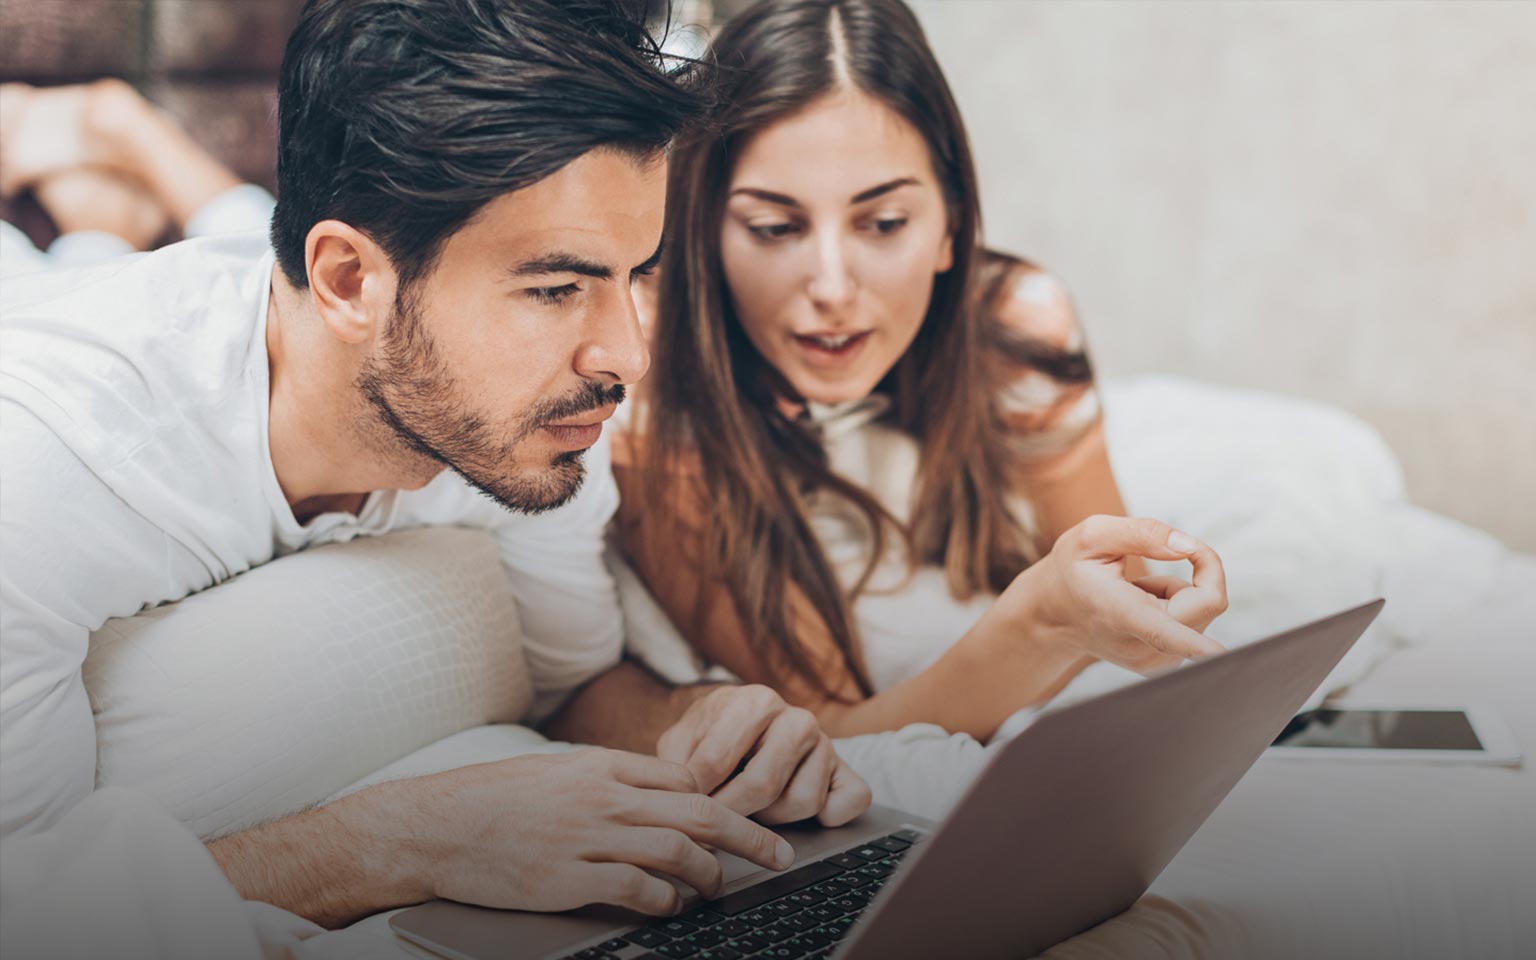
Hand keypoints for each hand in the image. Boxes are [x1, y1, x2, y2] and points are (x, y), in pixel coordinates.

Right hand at [416, 748, 795, 915]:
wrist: (436, 826)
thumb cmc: (492, 800)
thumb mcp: (556, 771)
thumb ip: (606, 780)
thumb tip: (655, 795)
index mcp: (601, 766)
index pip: (684, 778)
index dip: (719, 801)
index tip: (737, 820)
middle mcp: (603, 797)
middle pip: (699, 812)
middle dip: (748, 834)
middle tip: (777, 852)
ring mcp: (589, 838)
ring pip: (679, 852)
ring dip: (711, 873)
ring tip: (720, 887)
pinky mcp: (571, 880)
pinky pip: (640, 890)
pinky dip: (668, 901)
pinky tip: (674, 906)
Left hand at [658, 685, 871, 826]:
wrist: (744, 727)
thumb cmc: (710, 738)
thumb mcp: (683, 741)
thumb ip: (675, 765)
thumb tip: (680, 802)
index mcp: (755, 702)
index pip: (717, 761)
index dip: (694, 795)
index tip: (684, 810)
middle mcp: (797, 718)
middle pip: (763, 786)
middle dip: (733, 814)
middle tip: (716, 822)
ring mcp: (826, 743)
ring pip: (803, 802)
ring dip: (772, 818)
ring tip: (752, 807)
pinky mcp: (846, 770)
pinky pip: (848, 803)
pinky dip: (829, 817)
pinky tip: (798, 813)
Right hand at [1003, 515, 1228, 674]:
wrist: (1053, 613)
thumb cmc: (1071, 570)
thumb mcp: (1093, 534)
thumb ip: (1142, 532)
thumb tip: (1187, 546)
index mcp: (1120, 613)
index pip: (1166, 632)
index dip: (1199, 645)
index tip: (1222, 656)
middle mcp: (1140, 646)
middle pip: (1207, 603)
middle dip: (1199, 568)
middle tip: (1165, 549)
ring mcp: (1154, 661)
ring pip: (1204, 611)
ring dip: (1181, 589)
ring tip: (1137, 589)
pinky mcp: (1164, 664)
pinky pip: (1197, 624)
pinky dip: (1178, 605)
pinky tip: (1143, 605)